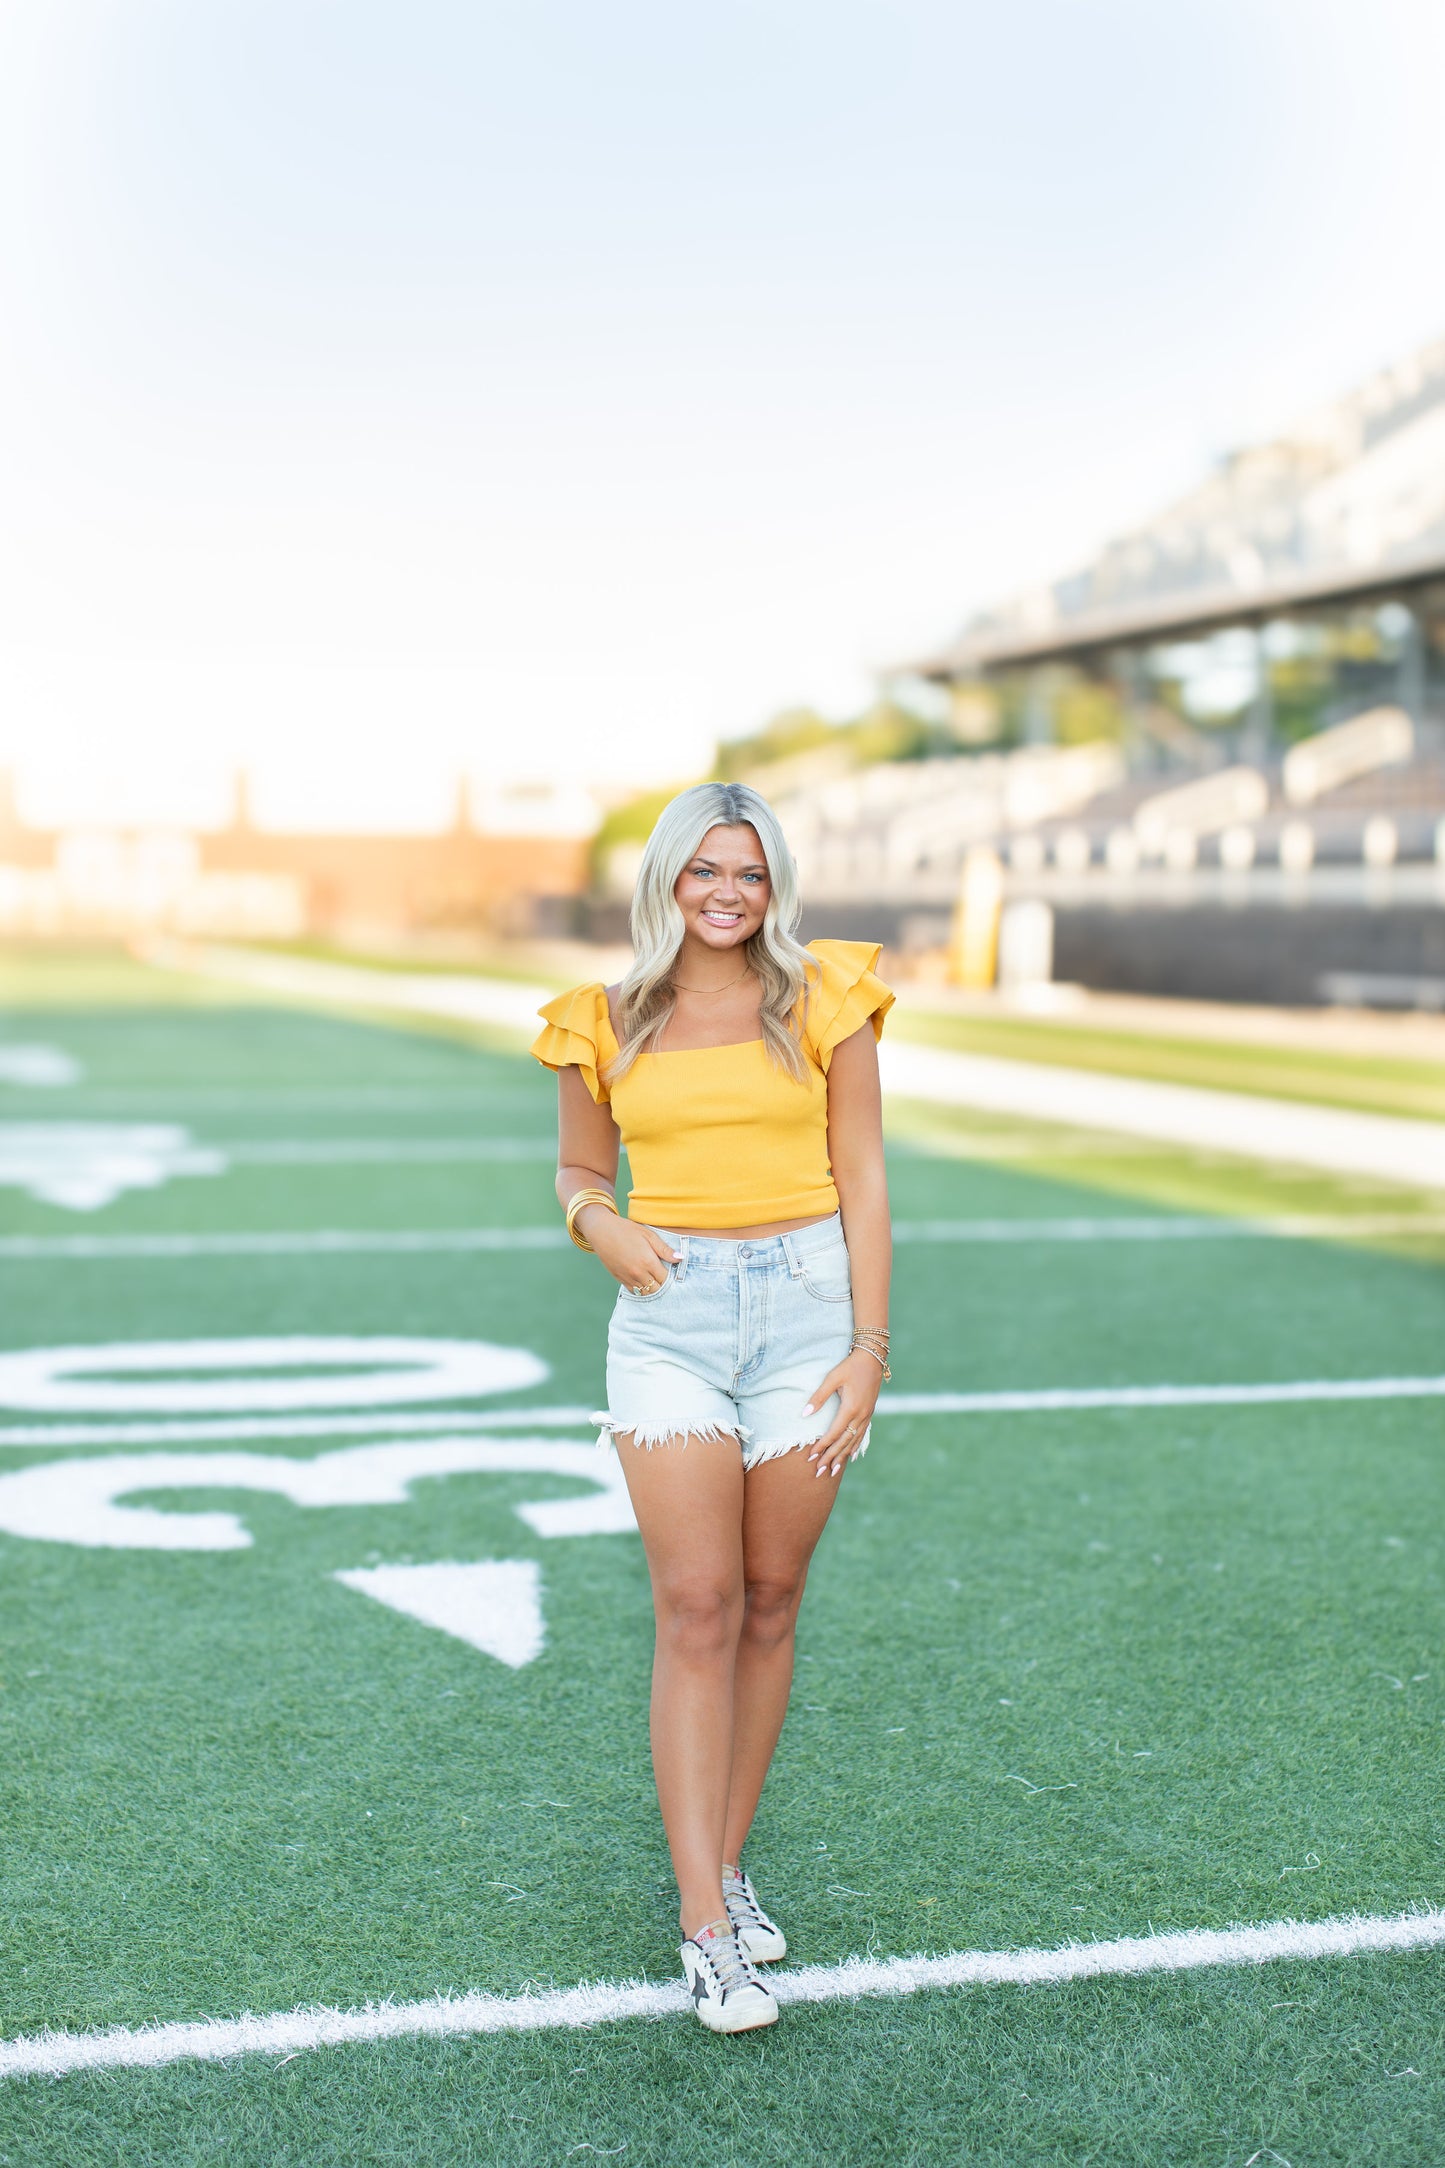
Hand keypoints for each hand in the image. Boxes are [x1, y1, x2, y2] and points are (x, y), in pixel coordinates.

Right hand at [589, 1213, 681, 1291]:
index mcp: (648, 1261)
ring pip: (645, 1293)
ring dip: (652, 1289)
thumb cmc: (626, 1230)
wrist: (601, 1231)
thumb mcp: (648, 1235)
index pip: (666, 1279)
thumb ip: (665, 1250)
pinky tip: (644, 1282)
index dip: (672, 1278)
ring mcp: (628, 1277)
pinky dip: (641, 1290)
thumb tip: (681, 1258)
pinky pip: (634, 1291)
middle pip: (657, 1289)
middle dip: (664, 1286)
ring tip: (657, 1282)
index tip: (675, 1274)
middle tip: (666, 1278)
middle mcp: (638, 1273)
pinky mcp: (619, 1279)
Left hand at [804, 1349, 882, 1478]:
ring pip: (854, 1441)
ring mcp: (867, 1416)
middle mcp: (861, 1416)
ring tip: (833, 1471)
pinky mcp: (869, 1413)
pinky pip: (862, 1435)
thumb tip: (804, 1414)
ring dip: (842, 1456)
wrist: (873, 1358)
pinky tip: (851, 1455)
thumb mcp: (832, 1378)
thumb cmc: (850, 1366)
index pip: (834, 1433)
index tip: (811, 1457)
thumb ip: (819, 1397)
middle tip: (819, 1472)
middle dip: (831, 1458)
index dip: (822, 1446)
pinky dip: (855, 1447)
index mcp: (851, 1408)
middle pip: (844, 1442)